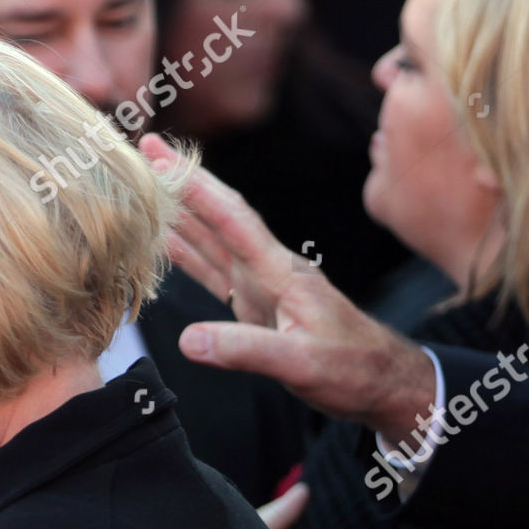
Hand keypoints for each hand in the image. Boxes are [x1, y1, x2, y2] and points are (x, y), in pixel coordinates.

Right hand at [140, 134, 435, 444]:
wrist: (383, 381)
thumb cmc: (353, 369)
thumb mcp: (301, 363)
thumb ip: (245, 349)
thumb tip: (188, 339)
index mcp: (281, 272)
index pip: (232, 220)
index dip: (196, 189)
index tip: (165, 159)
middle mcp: (268, 268)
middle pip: (218, 215)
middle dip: (182, 181)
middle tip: (148, 147)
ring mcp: (260, 284)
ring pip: (211, 237)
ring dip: (179, 209)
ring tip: (145, 181)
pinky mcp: (255, 303)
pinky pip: (212, 269)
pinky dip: (185, 252)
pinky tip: (163, 238)